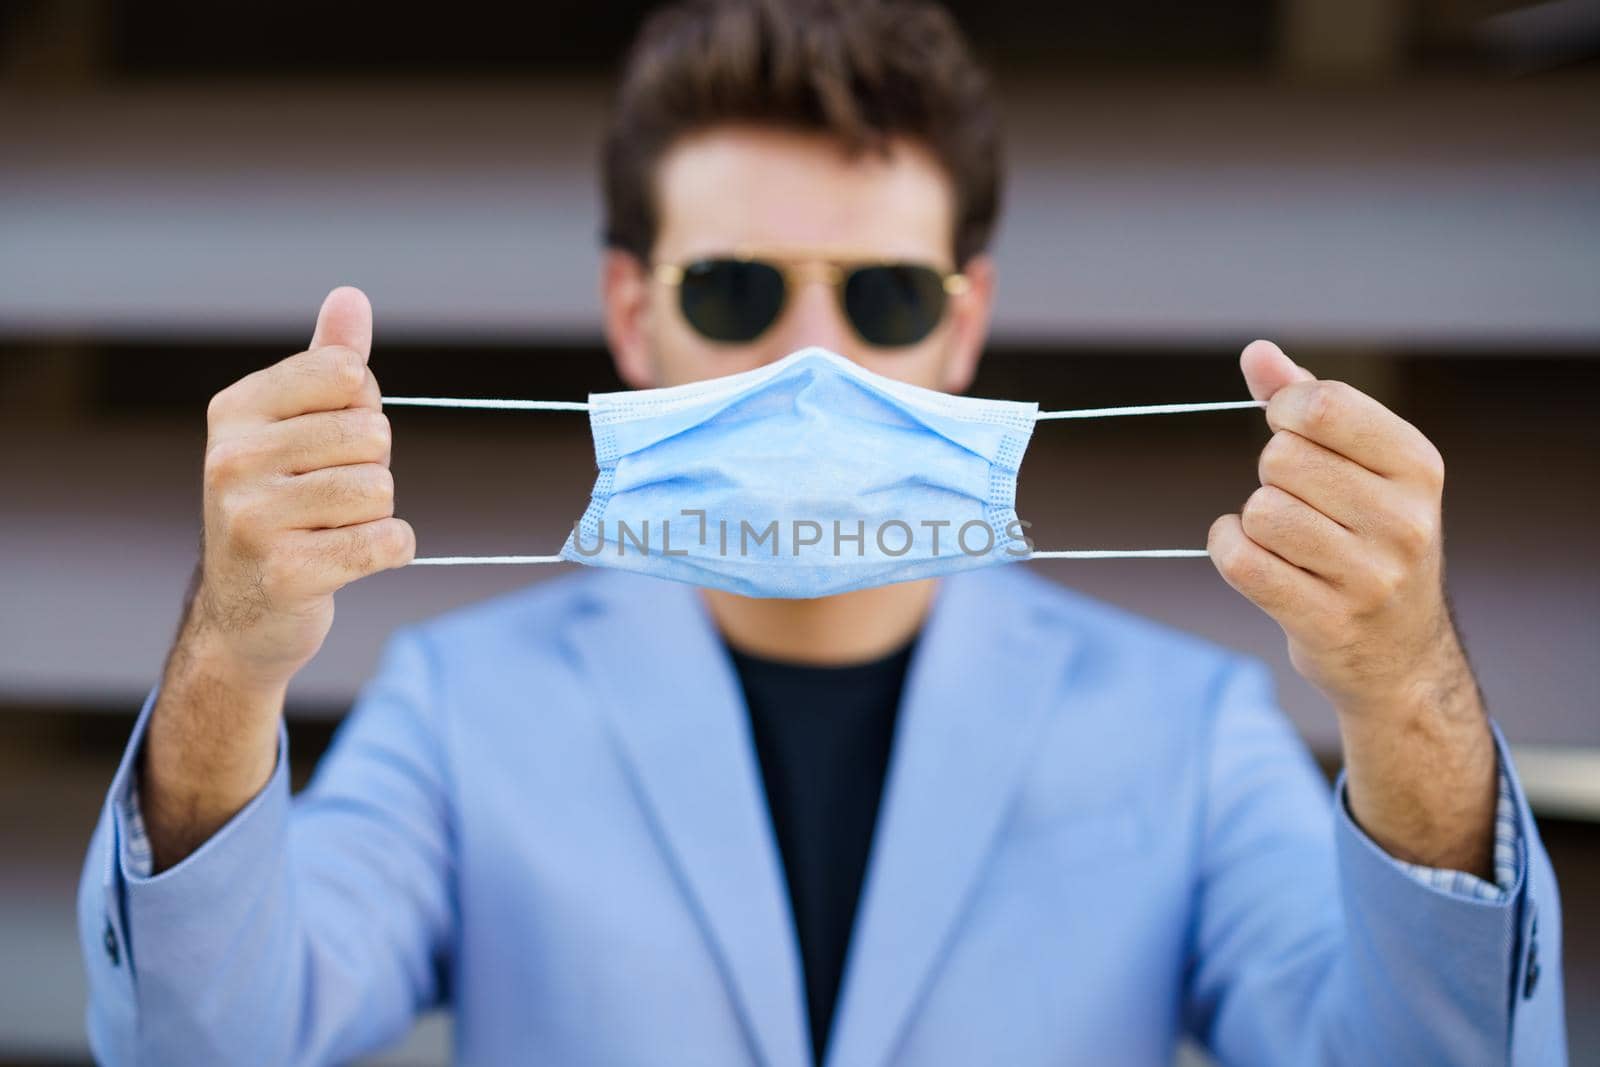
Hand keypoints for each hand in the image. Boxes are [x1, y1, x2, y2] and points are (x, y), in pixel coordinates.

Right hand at [188, 286, 414, 690]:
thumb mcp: (292, 427)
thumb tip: (351, 297)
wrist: (242, 613)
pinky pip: (388, 542)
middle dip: (371, 468)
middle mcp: (233, 458)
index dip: (362, 409)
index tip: (328, 443)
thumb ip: (327, 362)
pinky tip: (348, 561)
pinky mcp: (287, 574)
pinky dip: (389, 552)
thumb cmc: (280, 505)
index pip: (348, 373)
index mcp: (236, 410)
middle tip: (328, 499)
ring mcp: (253, 519)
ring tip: (330, 530)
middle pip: (373, 434)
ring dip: (375, 515)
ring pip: (381, 490)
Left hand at [1207, 340, 1468, 717]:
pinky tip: (1252, 557)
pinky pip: (1241, 561)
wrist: (1400, 654)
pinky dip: (1228, 550)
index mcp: (1417, 467)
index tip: (1288, 429)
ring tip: (1286, 539)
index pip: (1326, 405)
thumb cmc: (1367, 538)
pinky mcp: (1327, 621)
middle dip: (1271, 474)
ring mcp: (1371, 577)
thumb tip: (1256, 352)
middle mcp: (1405, 521)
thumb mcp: (1359, 465)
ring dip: (1253, 521)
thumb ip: (1305, 402)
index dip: (1285, 411)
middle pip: (1281, 459)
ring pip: (1259, 513)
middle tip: (1299, 501)